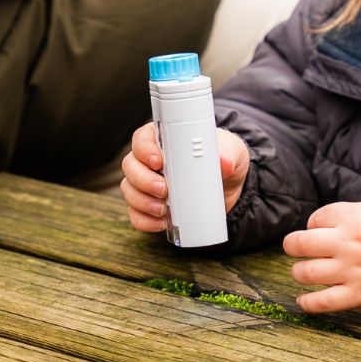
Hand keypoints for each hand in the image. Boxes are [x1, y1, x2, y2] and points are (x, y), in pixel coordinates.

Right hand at [120, 123, 249, 233]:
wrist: (228, 186)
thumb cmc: (223, 158)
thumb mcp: (231, 150)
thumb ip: (228, 154)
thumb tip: (224, 163)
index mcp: (164, 139)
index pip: (142, 139)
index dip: (144, 150)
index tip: (158, 162)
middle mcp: (149, 161)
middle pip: (130, 166)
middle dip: (143, 180)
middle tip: (164, 189)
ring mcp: (146, 184)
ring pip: (129, 190)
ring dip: (142, 202)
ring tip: (163, 209)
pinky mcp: (150, 206)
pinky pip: (137, 214)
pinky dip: (145, 220)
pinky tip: (160, 222)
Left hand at [283, 202, 360, 312]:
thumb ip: (354, 218)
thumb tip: (329, 228)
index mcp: (354, 216)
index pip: (314, 218)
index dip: (315, 225)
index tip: (322, 232)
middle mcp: (348, 242)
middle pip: (298, 243)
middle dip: (293, 246)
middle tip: (298, 250)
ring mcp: (352, 270)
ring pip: (304, 272)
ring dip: (299, 273)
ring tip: (303, 273)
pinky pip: (322, 302)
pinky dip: (307, 303)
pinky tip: (303, 300)